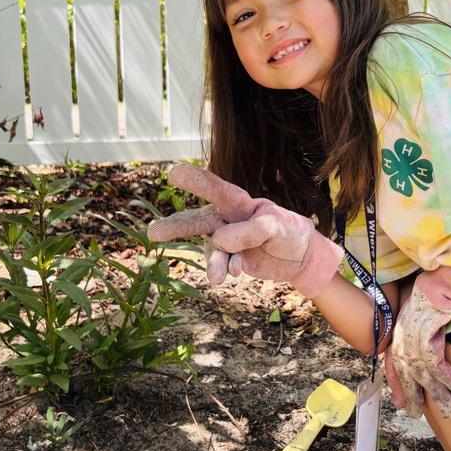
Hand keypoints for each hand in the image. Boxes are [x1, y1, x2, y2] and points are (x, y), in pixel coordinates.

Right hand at [147, 165, 343, 297]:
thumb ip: (251, 230)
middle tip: (152, 232)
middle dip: (178, 226)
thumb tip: (219, 239)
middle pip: (200, 220)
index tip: (174, 173)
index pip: (218, 190)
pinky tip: (234, 273)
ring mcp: (228, 241)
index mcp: (242, 203)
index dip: (197, 181)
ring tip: (215, 278)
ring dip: (210, 261)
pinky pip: (221, 264)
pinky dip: (224, 269)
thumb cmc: (290, 232)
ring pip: (209, 247)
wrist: (298, 258)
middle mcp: (229, 219)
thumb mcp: (279, 227)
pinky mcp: (231, 259)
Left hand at [384, 266, 450, 419]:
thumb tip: (429, 338)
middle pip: (406, 374)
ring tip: (448, 412)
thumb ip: (422, 327)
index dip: (396, 385)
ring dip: (438, 395)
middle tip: (417, 415)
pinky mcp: (428, 335)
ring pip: (423, 375)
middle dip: (413, 397)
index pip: (393, 364)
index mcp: (399, 331)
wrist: (443, 277)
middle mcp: (402, 336)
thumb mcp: (421, 311)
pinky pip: (438, 366)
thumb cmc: (435, 289)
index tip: (400, 403)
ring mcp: (413, 337)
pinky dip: (450, 380)